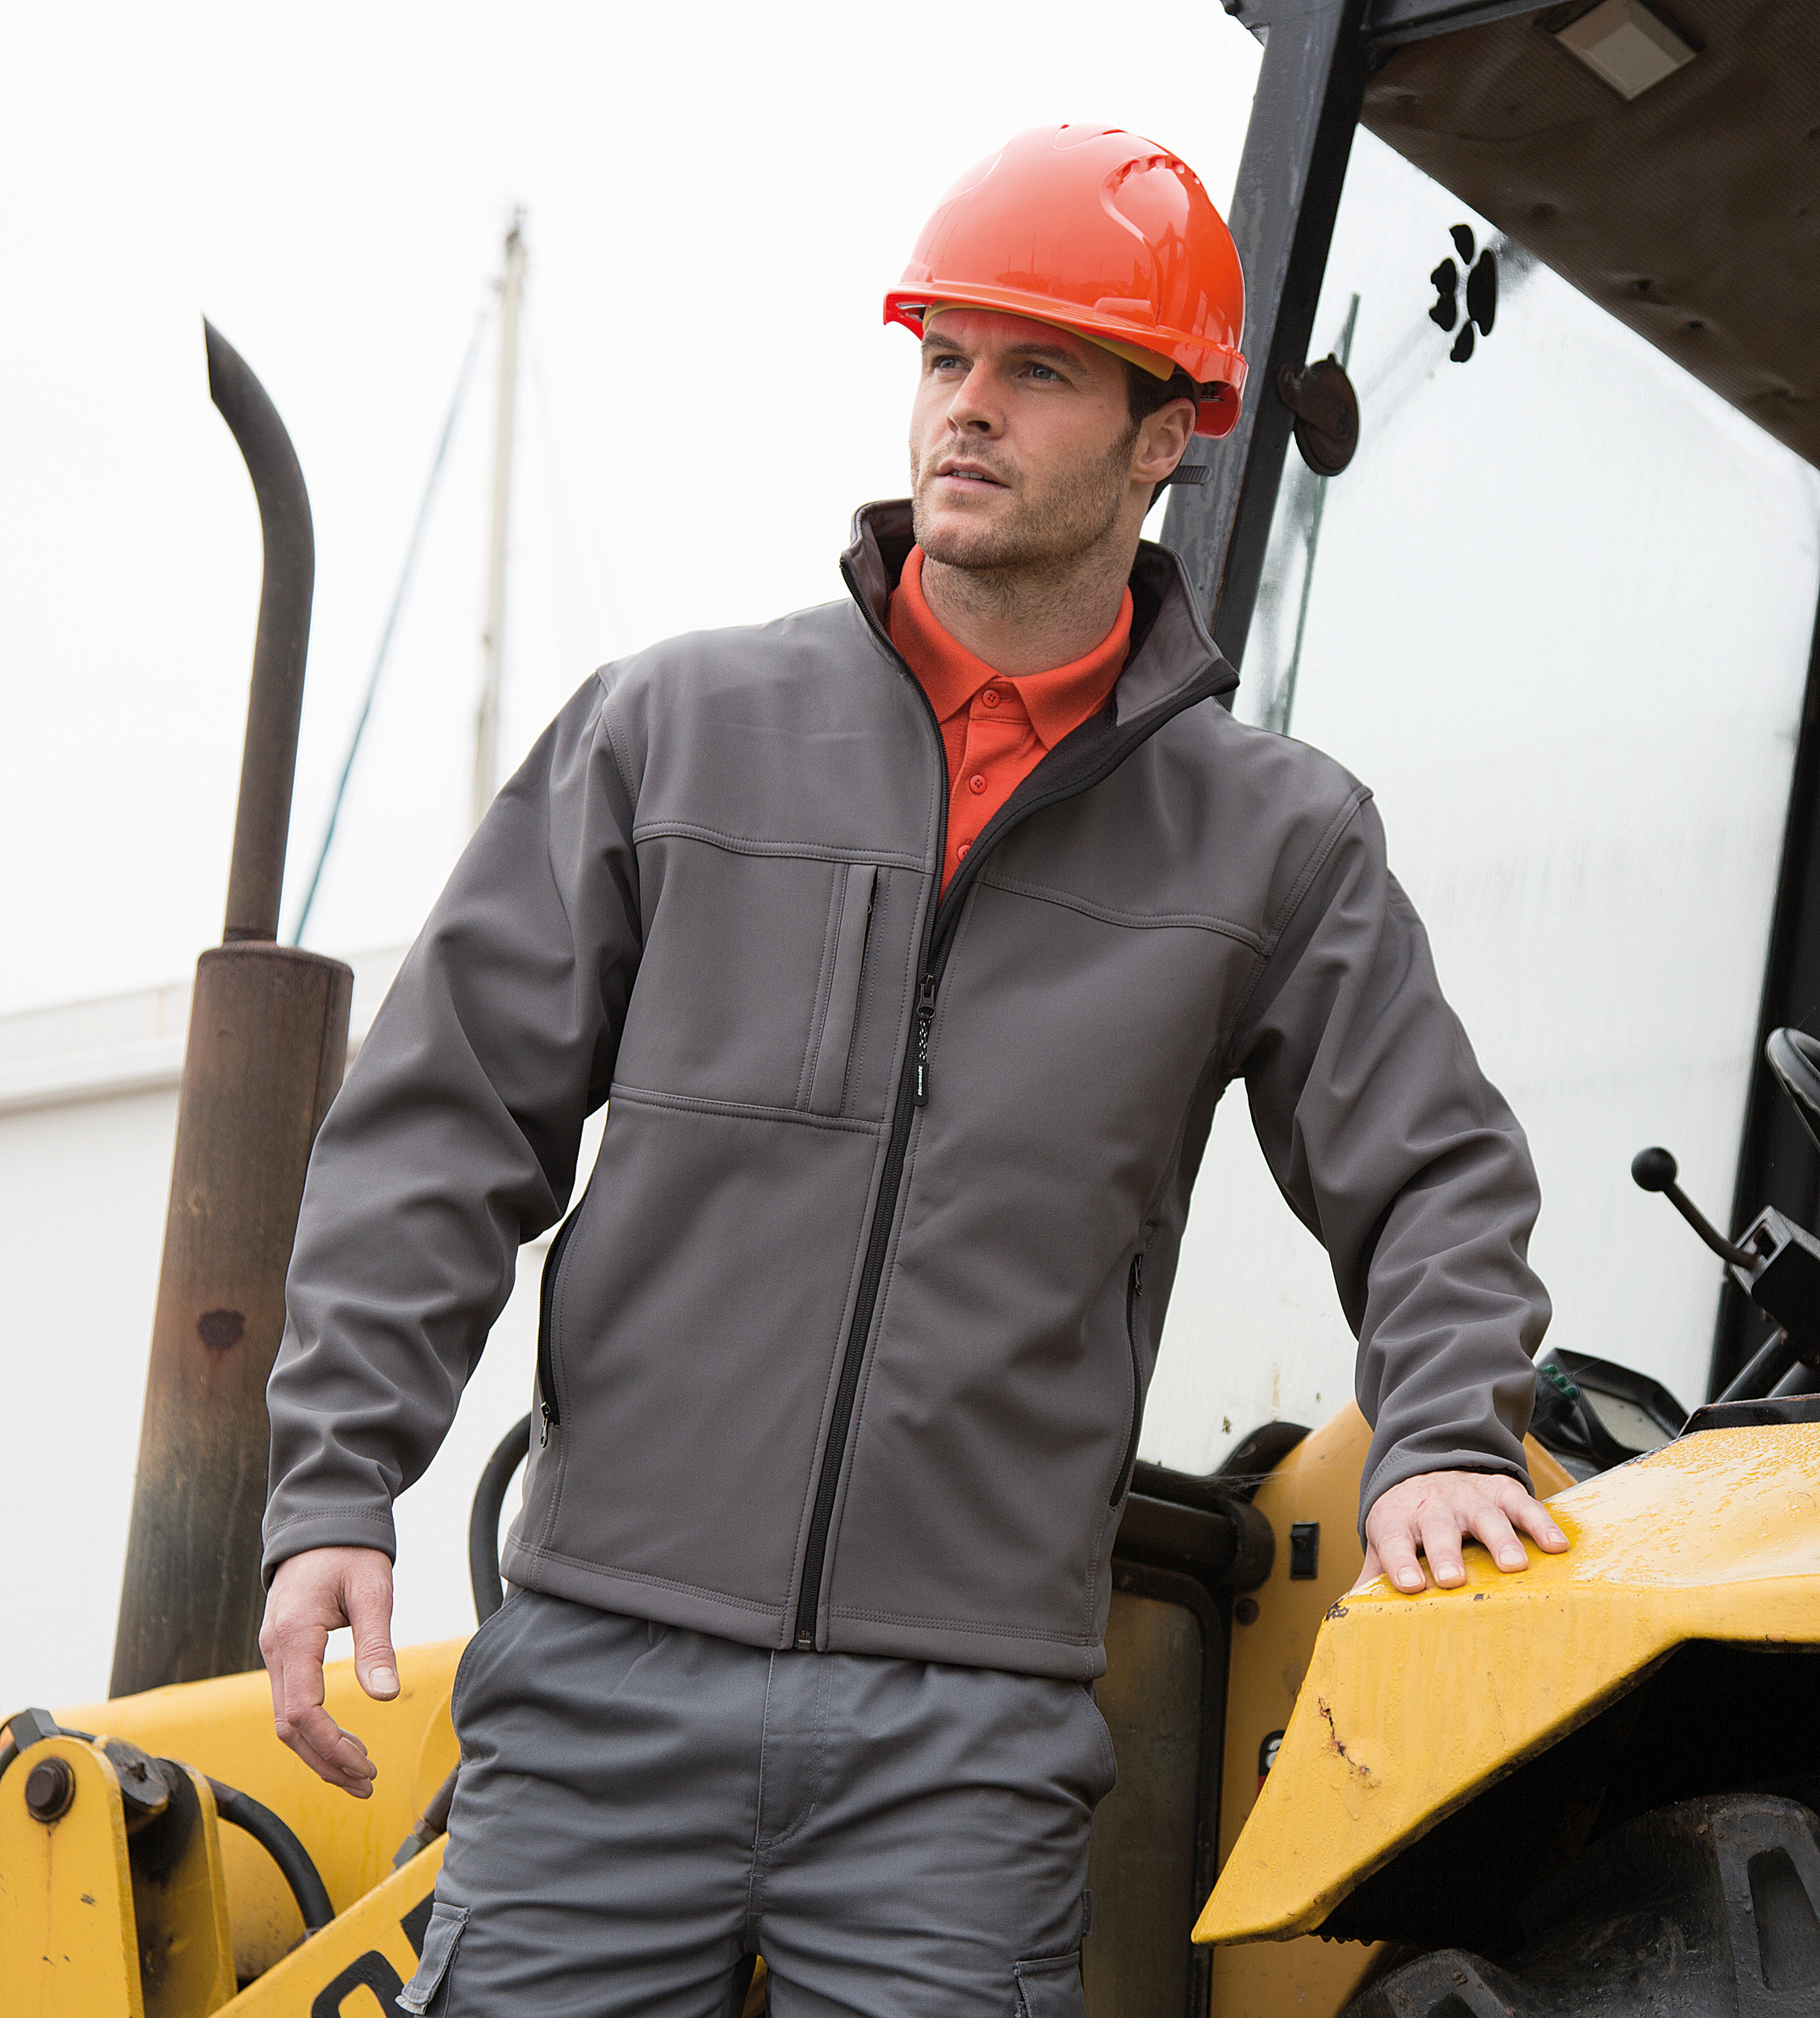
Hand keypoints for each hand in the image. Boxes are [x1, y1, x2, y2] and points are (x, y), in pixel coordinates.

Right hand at [259, 1545, 398, 1795]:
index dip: (330, 1746)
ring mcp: (274, 1653)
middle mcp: (274, 1650)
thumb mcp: (373, 1589)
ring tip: (358, 1774)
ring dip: (319, 1753)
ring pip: (285, 1721)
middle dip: (325, 1761)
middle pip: (288, 1727)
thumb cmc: (349, 1551)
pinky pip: (290, 1704)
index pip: (301, 1711)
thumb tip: (385, 1695)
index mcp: (294, 1635)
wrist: (322, 1522)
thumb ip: (376, 1643)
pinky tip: (342, 1744)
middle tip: (367, 1782)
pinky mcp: (283, 1653)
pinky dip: (313, 1732)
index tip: (364, 1764)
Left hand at [1356, 1469, 1567, 1594]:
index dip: (1400, 1561)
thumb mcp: (1384, 1540)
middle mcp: (1432, 1504)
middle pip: (1437, 1527)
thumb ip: (1373, 1575)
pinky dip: (1540, 1522)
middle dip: (1445, 1552)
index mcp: (1397, 1519)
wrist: (1428, 1468)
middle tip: (1452, 1578)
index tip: (1409, 1585)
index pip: (1394, 1540)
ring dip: (1499, 1538)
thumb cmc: (1408, 1520)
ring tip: (1514, 1565)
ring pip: (1484, 1514)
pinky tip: (1556, 1544)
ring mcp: (1468, 1495)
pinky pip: (1522, 1503)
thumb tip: (1352, 1614)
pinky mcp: (1500, 1489)